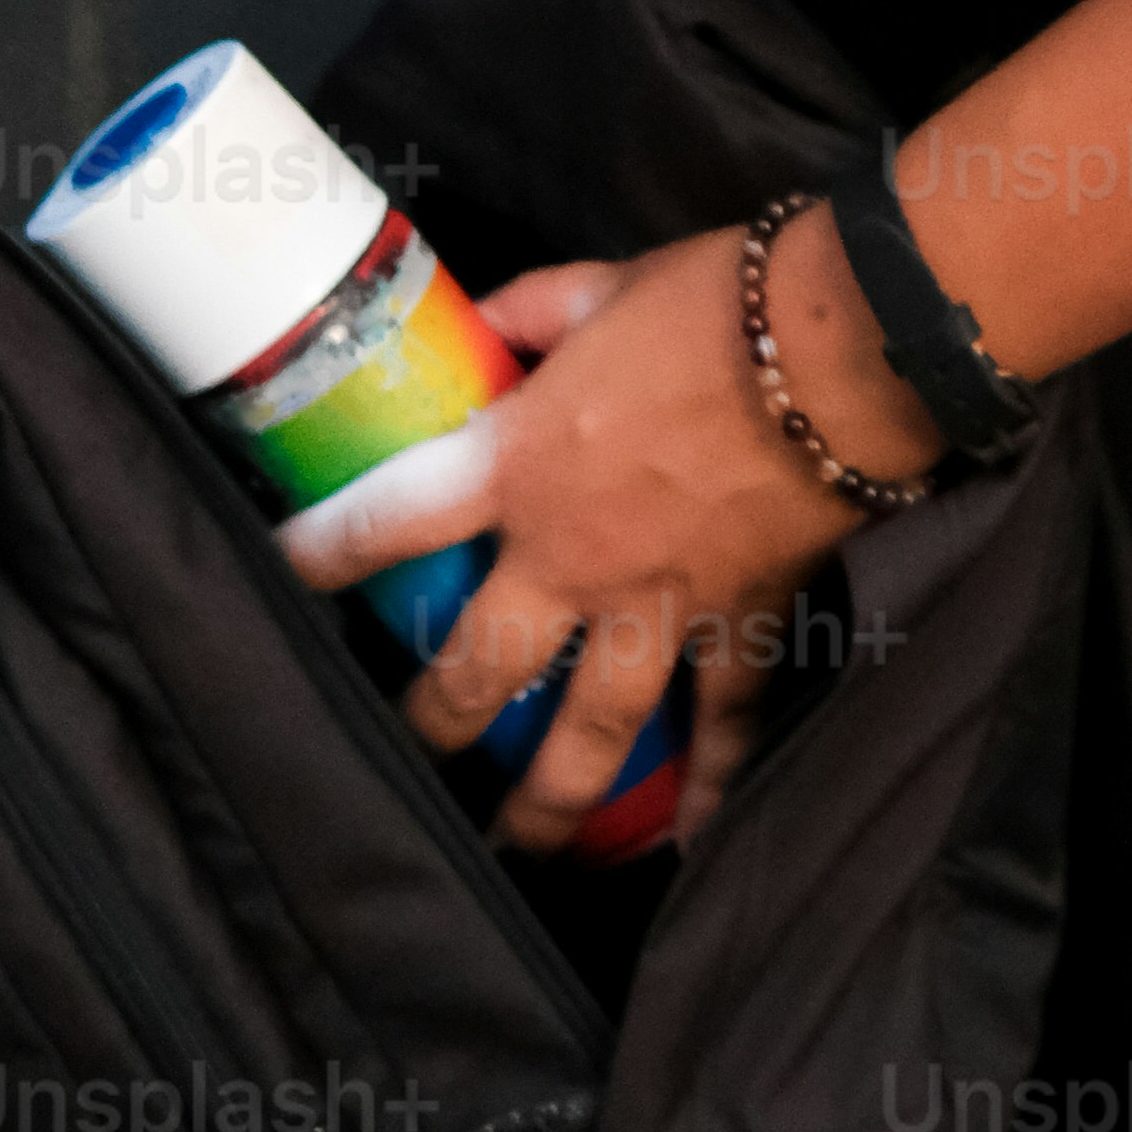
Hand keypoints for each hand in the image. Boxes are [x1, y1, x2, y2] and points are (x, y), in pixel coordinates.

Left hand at [273, 211, 939, 851]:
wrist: (848, 349)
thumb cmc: (720, 303)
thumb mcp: (603, 285)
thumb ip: (532, 314)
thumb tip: (483, 321)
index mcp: (522, 467)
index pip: (390, 521)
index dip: (323, 553)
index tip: (283, 574)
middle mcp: (575, 559)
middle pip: (478, 671)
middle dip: (434, 721)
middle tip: (410, 752)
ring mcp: (660, 606)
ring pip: (590, 732)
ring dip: (549, 799)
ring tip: (521, 846)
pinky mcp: (744, 622)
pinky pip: (726, 720)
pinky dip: (714, 783)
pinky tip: (692, 840)